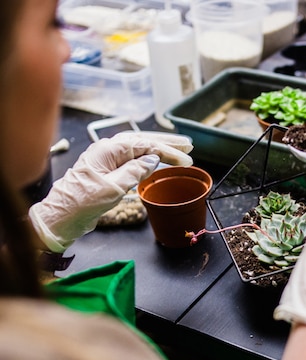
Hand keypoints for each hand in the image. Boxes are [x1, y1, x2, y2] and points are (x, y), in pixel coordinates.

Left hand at [29, 131, 193, 251]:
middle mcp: (108, 150)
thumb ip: (135, 171)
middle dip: (167, 143)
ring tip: (179, 150)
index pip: (146, 145)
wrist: (61, 217)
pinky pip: (132, 158)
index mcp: (108, 150)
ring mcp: (107, 159)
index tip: (186, 159)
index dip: (168, 151)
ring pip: (139, 148)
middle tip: (188, 146)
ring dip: (159, 149)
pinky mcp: (107, 170)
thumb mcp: (113, 188)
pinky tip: (157, 160)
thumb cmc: (81, 203)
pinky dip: (148, 158)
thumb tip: (153, 159)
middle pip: (143, 141)